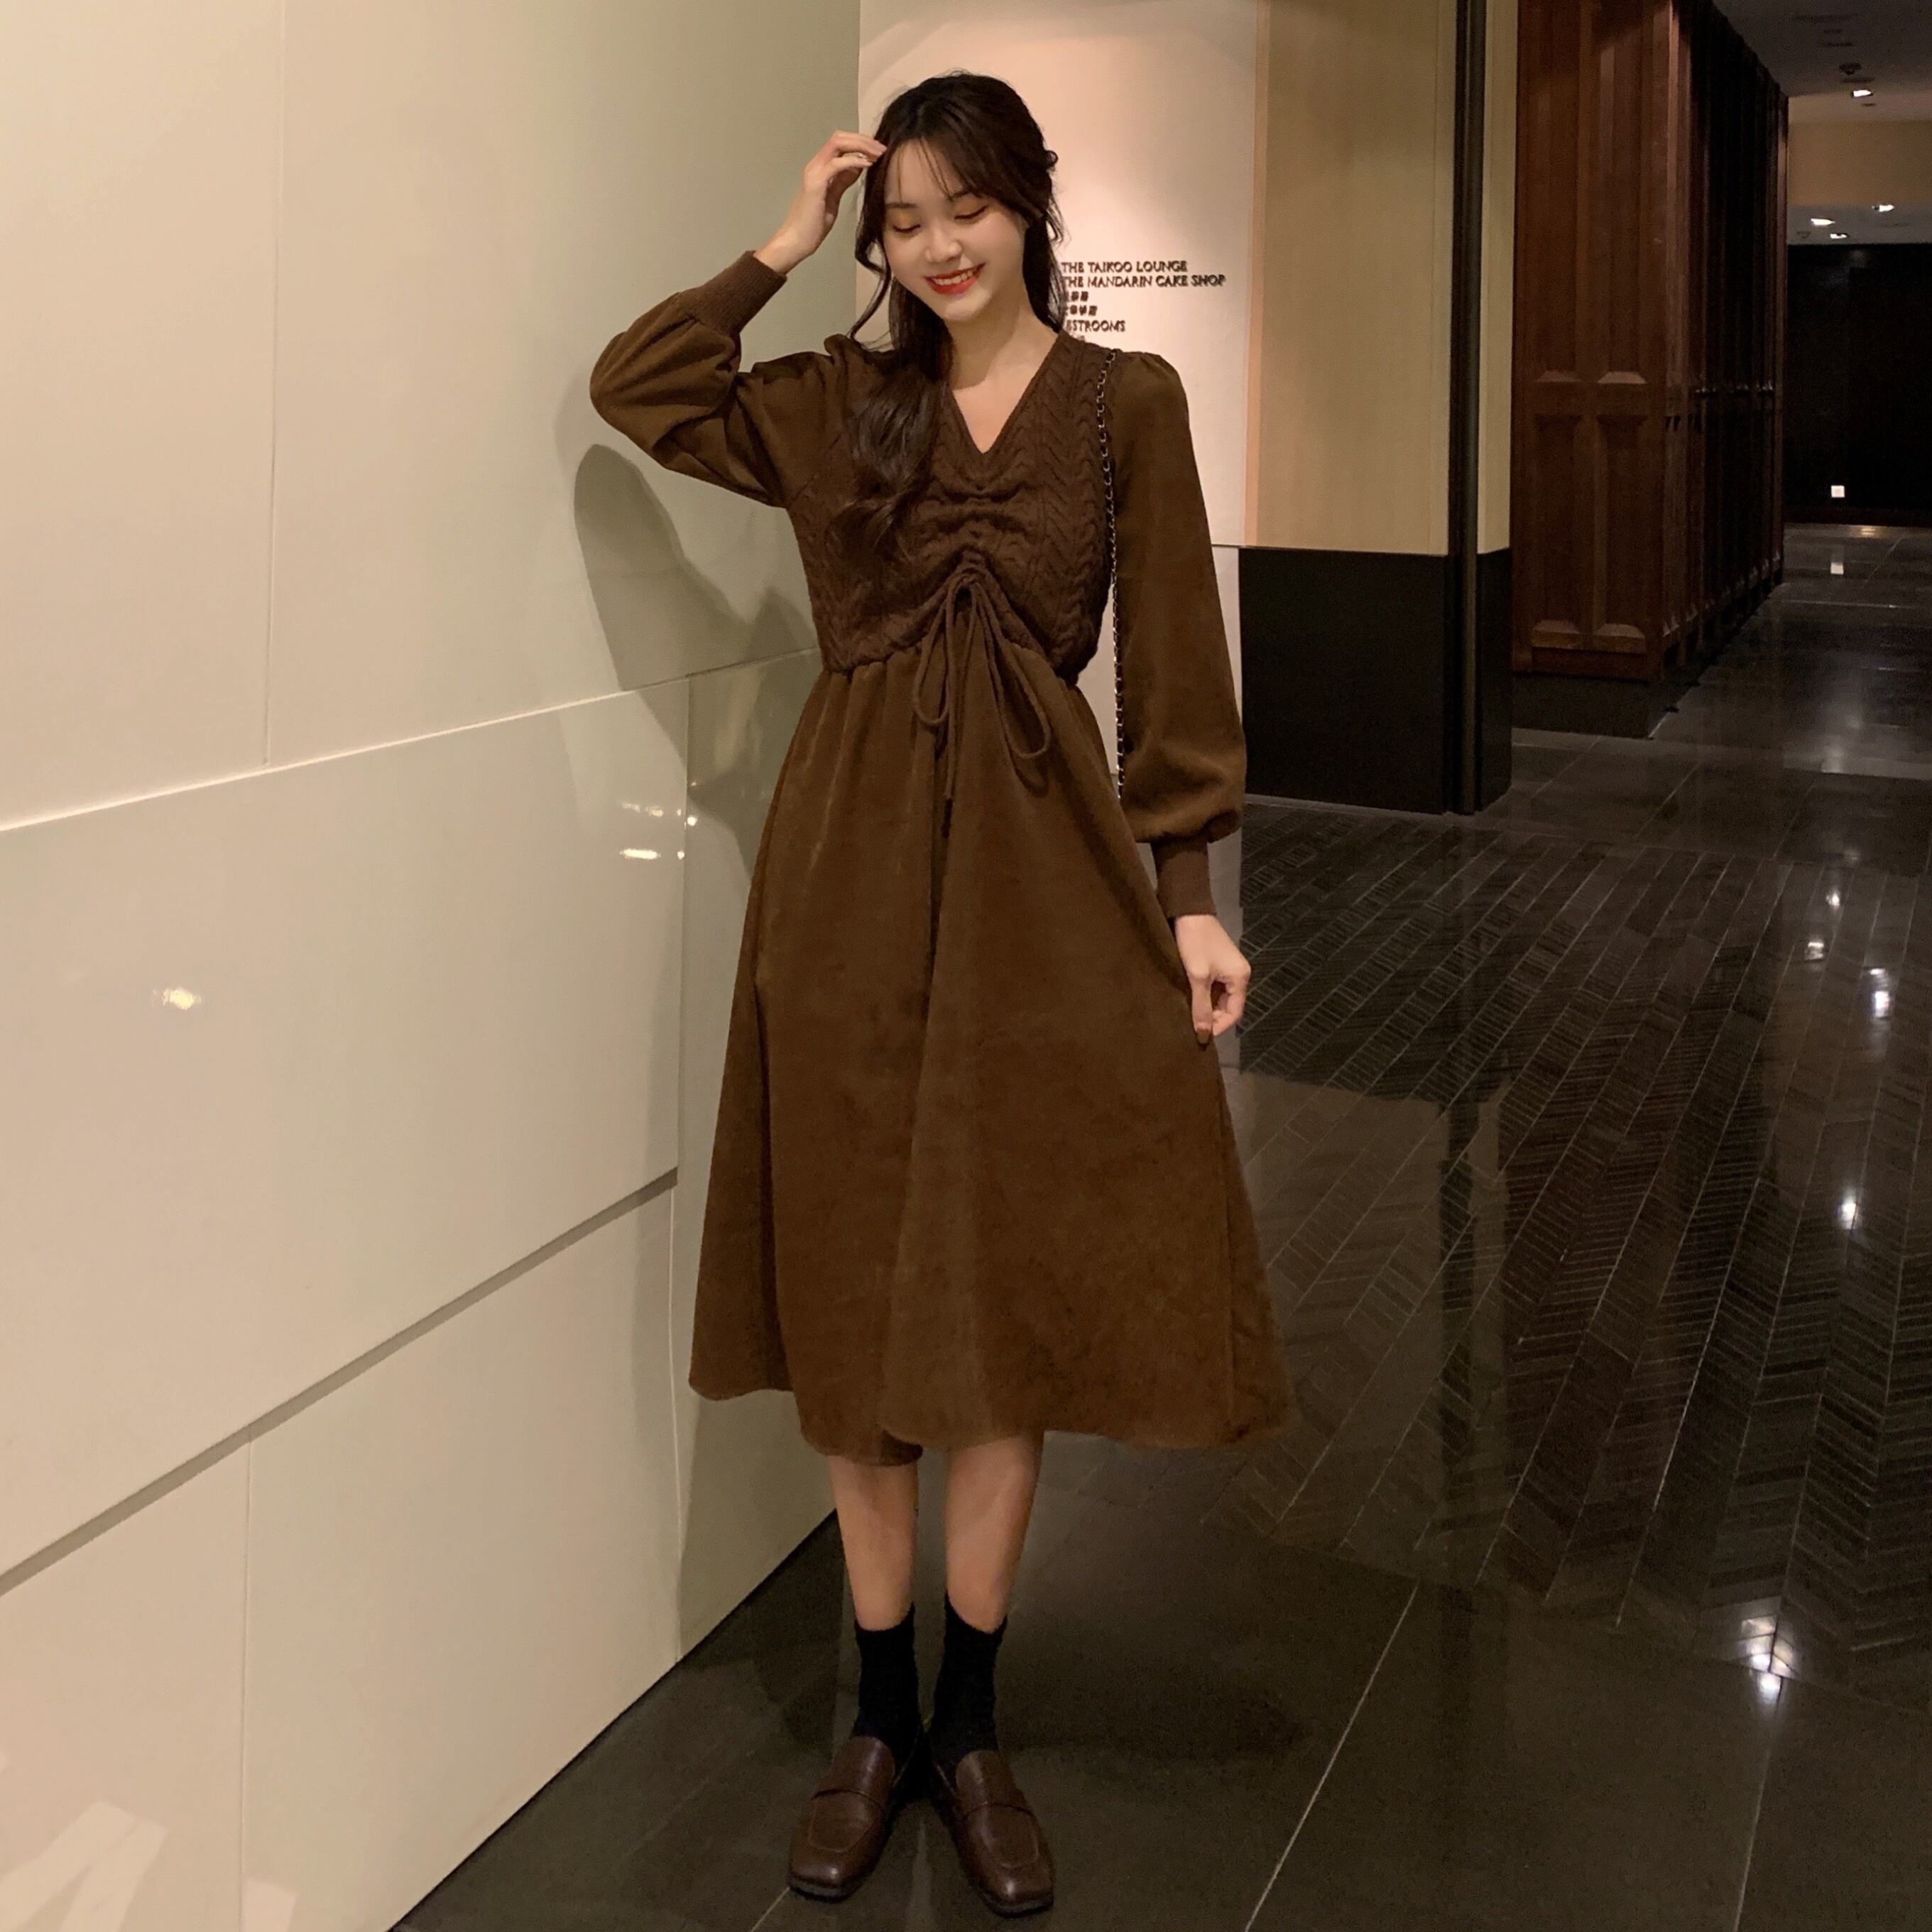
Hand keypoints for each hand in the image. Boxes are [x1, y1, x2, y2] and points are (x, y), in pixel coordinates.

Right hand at [758, 129, 886, 274]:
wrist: (796, 241)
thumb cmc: (813, 224)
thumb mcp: (834, 197)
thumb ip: (843, 180)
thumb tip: (859, 166)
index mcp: (820, 167)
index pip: (840, 142)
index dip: (860, 142)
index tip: (879, 150)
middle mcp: (815, 165)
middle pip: (840, 137)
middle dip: (864, 139)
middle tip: (883, 148)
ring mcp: (814, 172)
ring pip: (838, 144)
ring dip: (861, 146)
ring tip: (879, 153)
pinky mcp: (816, 184)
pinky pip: (837, 164)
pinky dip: (854, 161)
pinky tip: (868, 165)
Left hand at [1172, 913, 1248, 1041]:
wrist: (1188, 911)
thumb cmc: (1195, 943)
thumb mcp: (1197, 977)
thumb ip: (1201, 1006)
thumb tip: (1203, 1033)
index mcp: (1240, 977)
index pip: (1234, 1013)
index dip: (1218, 1026)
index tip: (1200, 1034)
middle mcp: (1238, 974)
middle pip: (1227, 1006)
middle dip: (1211, 1017)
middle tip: (1191, 1025)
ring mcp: (1228, 968)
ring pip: (1218, 997)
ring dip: (1205, 1006)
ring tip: (1187, 1013)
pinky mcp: (1216, 963)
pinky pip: (1213, 986)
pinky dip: (1202, 994)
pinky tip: (1188, 997)